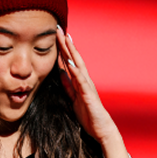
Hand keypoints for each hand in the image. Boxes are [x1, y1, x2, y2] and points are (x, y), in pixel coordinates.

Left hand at [54, 26, 121, 142]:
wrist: (101, 128)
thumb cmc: (88, 114)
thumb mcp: (73, 98)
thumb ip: (68, 86)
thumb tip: (60, 73)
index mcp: (79, 81)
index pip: (69, 61)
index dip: (62, 48)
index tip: (55, 35)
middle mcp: (84, 80)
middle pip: (73, 58)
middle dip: (66, 44)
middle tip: (58, 29)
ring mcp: (87, 86)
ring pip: (78, 65)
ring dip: (71, 52)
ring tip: (65, 39)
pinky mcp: (88, 94)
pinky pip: (81, 81)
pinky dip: (76, 71)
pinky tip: (70, 62)